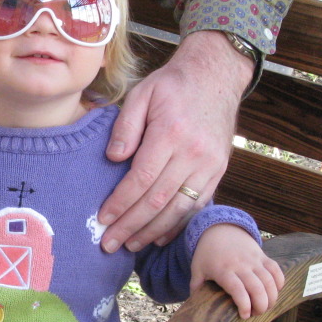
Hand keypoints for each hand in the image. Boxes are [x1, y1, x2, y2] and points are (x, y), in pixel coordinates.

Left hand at [98, 30, 252, 251]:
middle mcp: (193, 153)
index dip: (120, 203)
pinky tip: (159, 236)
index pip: (141, 179)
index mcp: (170, 133)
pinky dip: (177, 224)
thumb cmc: (172, 85)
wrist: (216, 76)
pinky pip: (197, 204)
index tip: (103, 219)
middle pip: (157, 200)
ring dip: (152, 231)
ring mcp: (210, 164)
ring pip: (178, 208)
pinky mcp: (219, 171)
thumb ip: (125, 125)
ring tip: (130, 245)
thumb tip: (113, 158)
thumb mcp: (142, 93)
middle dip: (130, 225)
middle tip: (109, 243)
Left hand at [190, 225, 283, 318]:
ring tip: (265, 306)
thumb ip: (196, 288)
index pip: (238, 290)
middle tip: (256, 313)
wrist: (219, 229)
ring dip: (272, 298)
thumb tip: (194, 307)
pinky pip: (276, 270)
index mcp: (223, 270)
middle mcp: (241, 265)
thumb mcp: (197, 269)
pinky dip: (279, 282)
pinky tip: (274, 291)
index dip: (244, 305)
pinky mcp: (262, 255)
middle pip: (258, 288)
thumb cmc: (207, 253)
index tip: (244, 316)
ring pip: (270, 281)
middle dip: (261, 306)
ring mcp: (253, 259)